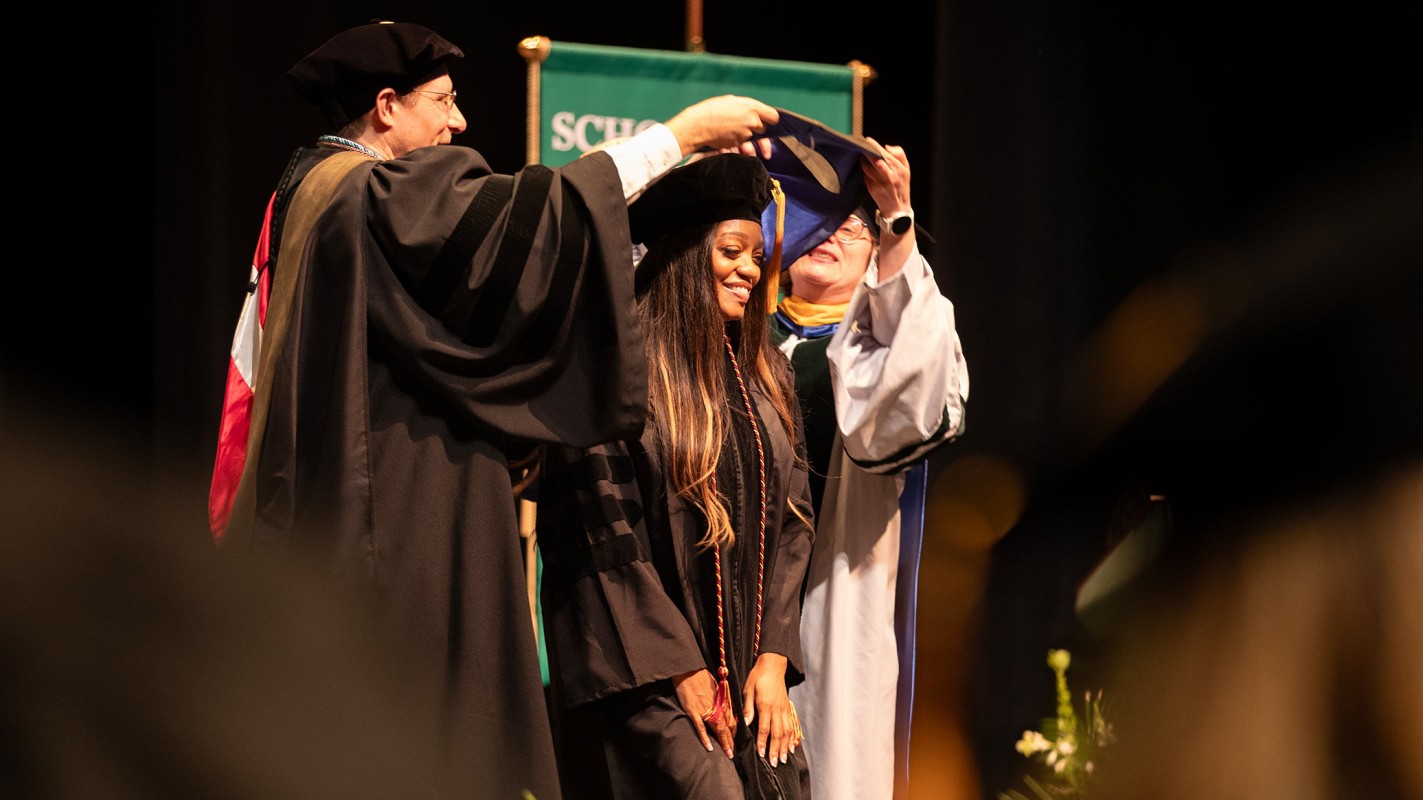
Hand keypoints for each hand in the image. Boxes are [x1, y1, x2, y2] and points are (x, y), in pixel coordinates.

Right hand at [665, 95, 779, 156]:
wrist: (697, 125)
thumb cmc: (711, 110)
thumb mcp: (731, 101)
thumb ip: (746, 107)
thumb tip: (754, 112)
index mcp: (752, 107)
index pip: (773, 116)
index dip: (770, 119)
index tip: (768, 122)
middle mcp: (752, 121)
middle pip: (763, 129)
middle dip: (757, 129)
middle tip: (747, 127)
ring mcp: (746, 135)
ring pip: (752, 139)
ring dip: (747, 139)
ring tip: (736, 134)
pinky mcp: (738, 144)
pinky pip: (742, 145)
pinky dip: (737, 144)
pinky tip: (728, 139)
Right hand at [673, 668, 734, 757]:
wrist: (688, 670)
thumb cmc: (701, 676)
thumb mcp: (717, 686)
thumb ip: (722, 698)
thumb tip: (727, 707)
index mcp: (722, 701)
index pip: (732, 720)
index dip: (735, 732)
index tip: (737, 741)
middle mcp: (717, 707)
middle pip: (727, 727)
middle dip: (731, 741)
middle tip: (733, 753)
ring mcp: (705, 710)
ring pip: (718, 730)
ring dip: (724, 743)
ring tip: (728, 753)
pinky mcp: (693, 711)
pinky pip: (701, 728)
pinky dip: (705, 738)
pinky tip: (709, 747)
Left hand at [741, 653, 802, 766]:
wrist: (773, 665)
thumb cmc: (757, 677)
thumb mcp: (748, 689)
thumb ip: (748, 707)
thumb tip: (746, 723)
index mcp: (765, 705)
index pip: (765, 728)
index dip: (763, 742)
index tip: (762, 754)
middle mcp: (777, 709)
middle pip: (778, 733)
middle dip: (776, 750)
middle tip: (774, 763)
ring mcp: (784, 709)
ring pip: (787, 731)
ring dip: (785, 746)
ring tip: (783, 759)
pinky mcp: (787, 708)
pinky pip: (792, 725)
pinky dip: (793, 737)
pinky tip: (792, 746)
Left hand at [860, 137, 911, 218]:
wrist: (897, 208)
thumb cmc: (902, 186)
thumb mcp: (906, 169)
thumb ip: (899, 155)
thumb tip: (887, 147)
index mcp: (898, 169)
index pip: (884, 154)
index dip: (874, 146)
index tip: (868, 140)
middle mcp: (888, 175)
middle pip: (873, 159)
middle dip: (866, 151)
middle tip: (861, 145)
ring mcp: (878, 182)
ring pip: (866, 166)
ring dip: (863, 159)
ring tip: (862, 155)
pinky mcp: (871, 188)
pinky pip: (864, 175)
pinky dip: (863, 169)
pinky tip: (864, 166)